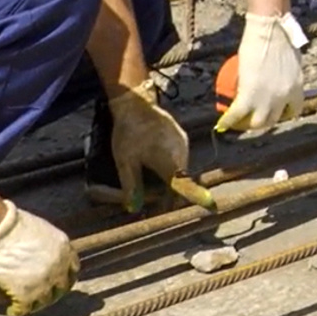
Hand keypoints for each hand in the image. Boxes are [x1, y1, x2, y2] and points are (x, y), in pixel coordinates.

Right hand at [0, 201, 77, 315]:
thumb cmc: (13, 224)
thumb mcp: (42, 230)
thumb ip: (48, 246)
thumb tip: (42, 256)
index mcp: (64, 248)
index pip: (73, 268)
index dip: (64, 276)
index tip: (58, 281)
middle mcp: (59, 267)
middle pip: (62, 287)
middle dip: (53, 292)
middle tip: (44, 295)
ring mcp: (44, 281)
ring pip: (45, 301)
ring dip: (37, 303)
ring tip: (28, 304)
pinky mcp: (26, 293)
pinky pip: (24, 308)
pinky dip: (17, 310)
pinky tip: (11, 309)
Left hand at [107, 82, 189, 211]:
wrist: (135, 103)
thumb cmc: (129, 133)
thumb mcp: (125, 162)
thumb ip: (132, 186)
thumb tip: (134, 209)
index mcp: (170, 161)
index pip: (183, 188)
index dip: (187, 201)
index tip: (190, 212)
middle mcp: (182, 153)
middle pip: (181, 180)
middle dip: (170, 193)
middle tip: (155, 203)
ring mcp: (183, 143)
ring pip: (181, 170)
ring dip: (171, 180)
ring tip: (155, 187)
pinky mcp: (181, 138)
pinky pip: (180, 159)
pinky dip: (172, 168)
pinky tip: (158, 168)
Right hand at [213, 12, 306, 133]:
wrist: (268, 30)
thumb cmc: (280, 36)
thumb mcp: (292, 60)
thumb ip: (288, 72)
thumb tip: (282, 75)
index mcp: (297, 88)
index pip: (294, 110)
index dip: (283, 114)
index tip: (275, 112)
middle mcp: (285, 97)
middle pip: (274, 119)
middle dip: (264, 122)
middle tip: (253, 118)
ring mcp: (268, 98)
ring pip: (257, 122)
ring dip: (247, 125)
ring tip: (239, 122)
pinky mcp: (249, 95)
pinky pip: (237, 114)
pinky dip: (229, 121)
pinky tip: (222, 123)